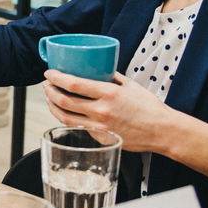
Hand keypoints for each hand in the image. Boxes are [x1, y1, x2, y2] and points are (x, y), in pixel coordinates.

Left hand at [41, 70, 177, 153]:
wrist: (161, 131)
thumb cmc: (149, 107)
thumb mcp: (130, 85)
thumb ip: (111, 76)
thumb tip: (96, 69)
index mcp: (108, 93)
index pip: (73, 84)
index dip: (56, 78)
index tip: (49, 73)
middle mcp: (101, 111)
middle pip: (64, 101)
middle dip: (50, 91)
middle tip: (46, 85)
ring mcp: (99, 127)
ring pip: (65, 117)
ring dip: (52, 106)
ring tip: (49, 98)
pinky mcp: (100, 138)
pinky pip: (78, 127)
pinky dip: (67, 118)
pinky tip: (64, 112)